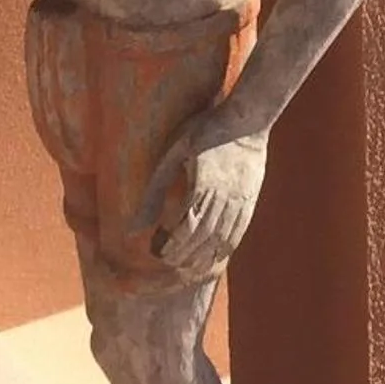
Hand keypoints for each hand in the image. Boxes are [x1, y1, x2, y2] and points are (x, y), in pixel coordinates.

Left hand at [147, 125, 267, 287]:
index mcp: (203, 185)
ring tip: (187, 265)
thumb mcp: (175, 152)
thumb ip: (155, 189)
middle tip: (168, 260)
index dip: (172, 246)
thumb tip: (133, 226)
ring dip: (203, 258)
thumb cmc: (206, 129)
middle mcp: (225, 197)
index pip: (186, 229)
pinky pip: (238, 234)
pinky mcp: (251, 200)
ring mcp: (241, 200)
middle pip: (203, 240)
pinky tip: (212, 255)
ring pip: (221, 241)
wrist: (248, 117)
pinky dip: (223, 250)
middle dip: (184, 256)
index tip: (158, 249)